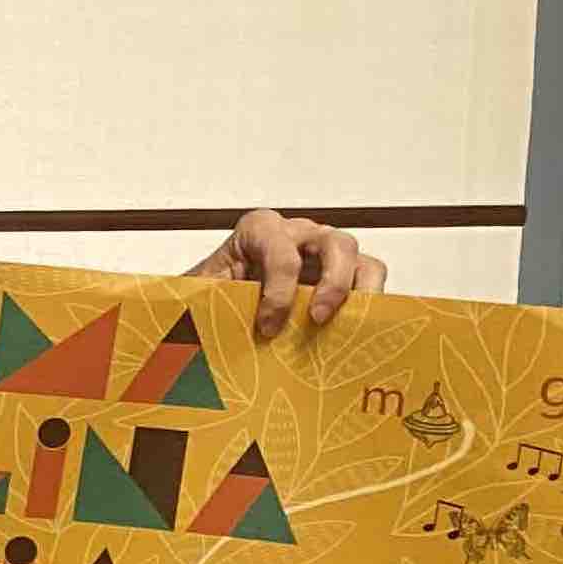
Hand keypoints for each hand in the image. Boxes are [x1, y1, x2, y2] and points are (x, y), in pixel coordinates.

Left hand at [189, 211, 385, 341]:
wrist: (218, 299)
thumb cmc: (211, 291)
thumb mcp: (201, 291)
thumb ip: (203, 301)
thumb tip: (193, 334)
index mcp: (260, 230)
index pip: (280, 250)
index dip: (278, 290)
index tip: (267, 325)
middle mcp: (299, 233)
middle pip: (335, 244)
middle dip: (331, 283)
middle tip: (317, 319)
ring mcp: (325, 253)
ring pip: (360, 260)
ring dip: (360, 292)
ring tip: (350, 324)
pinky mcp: (343, 275)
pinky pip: (368, 281)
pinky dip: (369, 303)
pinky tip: (356, 329)